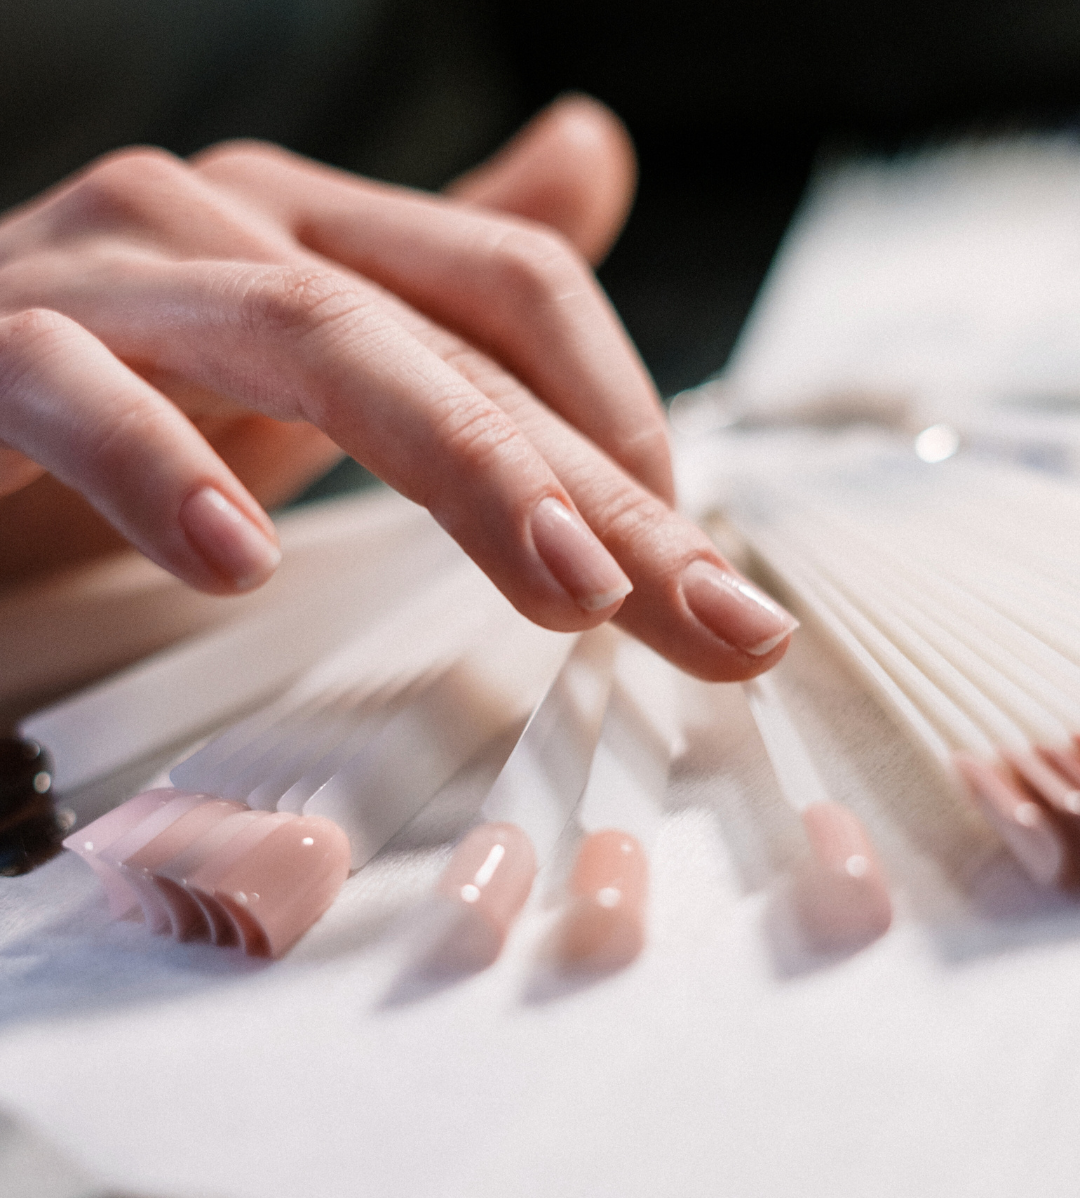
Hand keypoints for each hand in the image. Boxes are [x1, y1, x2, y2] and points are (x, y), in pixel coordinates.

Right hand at [0, 96, 794, 678]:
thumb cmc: (99, 396)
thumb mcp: (295, 364)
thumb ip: (438, 286)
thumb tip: (593, 154)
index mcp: (306, 232)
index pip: (514, 299)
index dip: (630, 428)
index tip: (703, 577)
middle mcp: (222, 221)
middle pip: (456, 338)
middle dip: (603, 489)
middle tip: (713, 617)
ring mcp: (105, 274)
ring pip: (311, 335)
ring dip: (462, 464)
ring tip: (568, 589)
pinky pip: (78, 389)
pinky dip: (159, 469)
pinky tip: (234, 561)